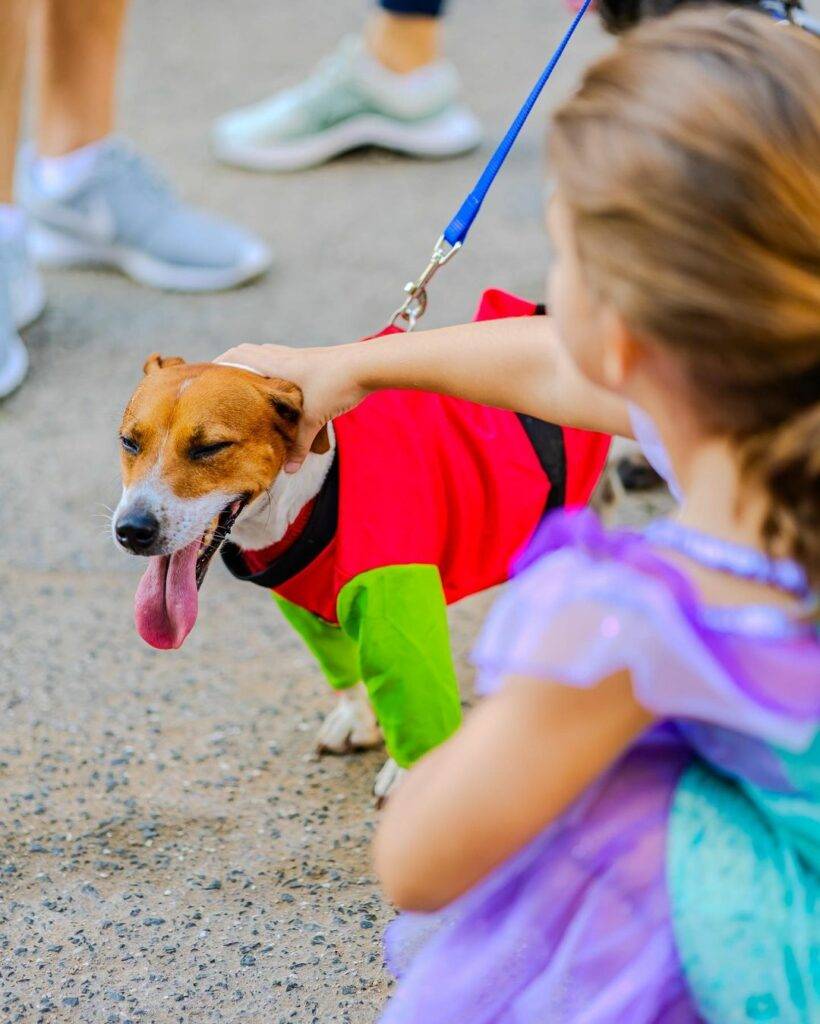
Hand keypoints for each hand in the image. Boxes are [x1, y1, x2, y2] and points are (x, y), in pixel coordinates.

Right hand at [215, 343, 365, 471]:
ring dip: (252, 364)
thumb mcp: (314, 418)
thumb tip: (289, 470)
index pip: (235, 358)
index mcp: (274, 364)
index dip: (217, 366)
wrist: (366, 365)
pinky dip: (273, 368)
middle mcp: (281, 355)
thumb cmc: (336, 385)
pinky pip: (282, 359)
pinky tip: (277, 382)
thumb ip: (298, 444)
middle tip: (217, 380)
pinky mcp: (310, 359)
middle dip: (229, 364)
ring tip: (242, 381)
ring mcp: (296, 355)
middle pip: (245, 351)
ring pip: (264, 353)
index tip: (202, 378)